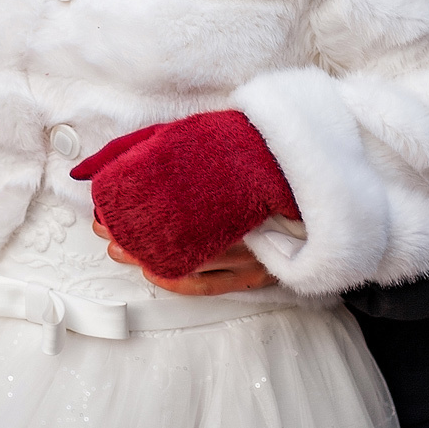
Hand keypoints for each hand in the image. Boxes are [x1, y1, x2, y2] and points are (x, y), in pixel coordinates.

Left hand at [71, 111, 298, 280]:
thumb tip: (140, 145)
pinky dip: (175, 281)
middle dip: (130, 233)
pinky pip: (208, 285)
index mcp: (230, 196)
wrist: (324, 184)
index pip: (169, 210)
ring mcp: (250, 255)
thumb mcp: (223, 142)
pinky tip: (153, 273)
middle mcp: (240, 229)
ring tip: (117, 249)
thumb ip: (183, 143)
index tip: (107, 204)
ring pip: (183, 265)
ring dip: (144, 258)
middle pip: (171, 238)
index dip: (131, 211)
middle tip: (104, 225)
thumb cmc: (271, 161)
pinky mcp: (257, 273)